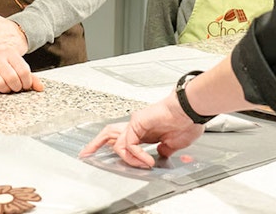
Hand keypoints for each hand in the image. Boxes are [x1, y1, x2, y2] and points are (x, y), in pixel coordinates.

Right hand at [0, 51, 44, 93]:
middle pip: (13, 78)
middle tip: (14, 88)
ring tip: (4, 87)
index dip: (27, 83)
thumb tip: (41, 88)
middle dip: (16, 88)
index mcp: (10, 52)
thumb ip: (30, 78)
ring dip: (4, 90)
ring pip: (0, 84)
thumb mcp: (16, 69)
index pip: (24, 71)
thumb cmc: (1, 68)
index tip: (24, 86)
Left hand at [79, 94, 204, 167]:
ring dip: (125, 158)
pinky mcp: (136, 123)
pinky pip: (129, 144)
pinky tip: (147, 161)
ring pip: (116, 141)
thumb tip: (158, 155)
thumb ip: (163, 150)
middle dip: (95, 144)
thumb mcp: (174, 144)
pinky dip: (136, 155)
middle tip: (85, 154)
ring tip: (138, 166)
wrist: (190, 110)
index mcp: (145, 131)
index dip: (118, 150)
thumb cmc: (186, 122)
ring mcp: (135, 124)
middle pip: (109, 134)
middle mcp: (137, 126)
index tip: (119, 161)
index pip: (124, 140)